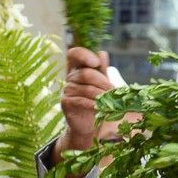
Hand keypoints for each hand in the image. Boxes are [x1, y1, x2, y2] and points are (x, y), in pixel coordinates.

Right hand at [53, 48, 121, 177]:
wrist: (88, 124)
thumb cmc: (95, 101)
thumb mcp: (101, 84)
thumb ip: (101, 70)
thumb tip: (102, 53)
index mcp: (77, 69)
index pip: (73, 54)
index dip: (83, 55)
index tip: (96, 62)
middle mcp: (69, 78)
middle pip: (85, 73)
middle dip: (102, 82)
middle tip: (112, 91)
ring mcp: (66, 90)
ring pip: (85, 88)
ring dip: (100, 95)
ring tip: (109, 101)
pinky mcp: (65, 103)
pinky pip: (80, 100)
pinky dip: (92, 103)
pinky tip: (99, 107)